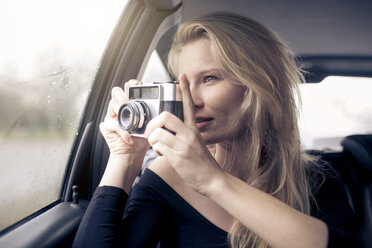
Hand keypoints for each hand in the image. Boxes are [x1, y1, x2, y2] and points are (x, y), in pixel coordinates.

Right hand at [100, 80, 149, 157]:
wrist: (133, 155)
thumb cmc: (142, 140)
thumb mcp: (151, 124)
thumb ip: (155, 114)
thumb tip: (166, 105)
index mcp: (130, 105)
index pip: (127, 88)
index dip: (131, 84)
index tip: (137, 83)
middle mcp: (120, 108)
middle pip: (116, 91)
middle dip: (123, 95)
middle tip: (129, 103)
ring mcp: (111, 116)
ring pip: (112, 104)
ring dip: (121, 111)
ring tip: (129, 121)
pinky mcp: (106, 126)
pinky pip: (112, 123)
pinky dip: (122, 131)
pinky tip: (129, 137)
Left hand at [144, 75, 221, 194]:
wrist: (212, 179)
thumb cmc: (202, 162)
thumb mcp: (197, 142)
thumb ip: (185, 133)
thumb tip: (168, 129)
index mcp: (194, 128)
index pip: (189, 104)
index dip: (185, 89)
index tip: (181, 76)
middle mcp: (189, 133)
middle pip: (165, 115)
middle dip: (152, 123)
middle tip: (151, 131)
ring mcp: (183, 145)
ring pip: (158, 132)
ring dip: (152, 139)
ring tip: (156, 145)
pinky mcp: (177, 157)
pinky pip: (158, 147)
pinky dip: (155, 149)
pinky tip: (161, 153)